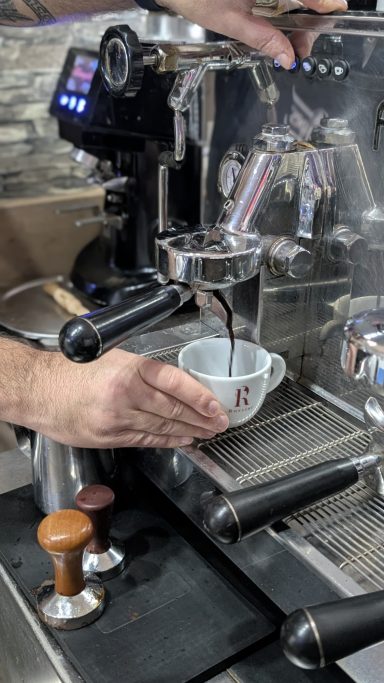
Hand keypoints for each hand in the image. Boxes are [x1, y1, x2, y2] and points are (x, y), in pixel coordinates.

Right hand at [29, 348, 228, 447]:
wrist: (38, 390)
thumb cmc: (71, 371)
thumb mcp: (112, 357)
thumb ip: (143, 371)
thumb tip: (176, 384)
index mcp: (129, 369)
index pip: (175, 382)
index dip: (199, 396)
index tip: (216, 406)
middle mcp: (125, 394)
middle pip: (172, 409)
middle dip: (201, 418)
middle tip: (220, 423)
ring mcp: (117, 419)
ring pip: (162, 427)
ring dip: (188, 431)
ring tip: (207, 432)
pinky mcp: (109, 437)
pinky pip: (145, 440)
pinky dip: (167, 441)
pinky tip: (182, 440)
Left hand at [158, 0, 346, 68]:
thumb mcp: (232, 22)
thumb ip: (263, 38)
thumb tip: (287, 56)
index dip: (323, 2)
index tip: (336, 12)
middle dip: (307, 20)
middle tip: (299, 48)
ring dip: (296, 17)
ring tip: (291, 43)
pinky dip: (284, 10)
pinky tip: (279, 27)